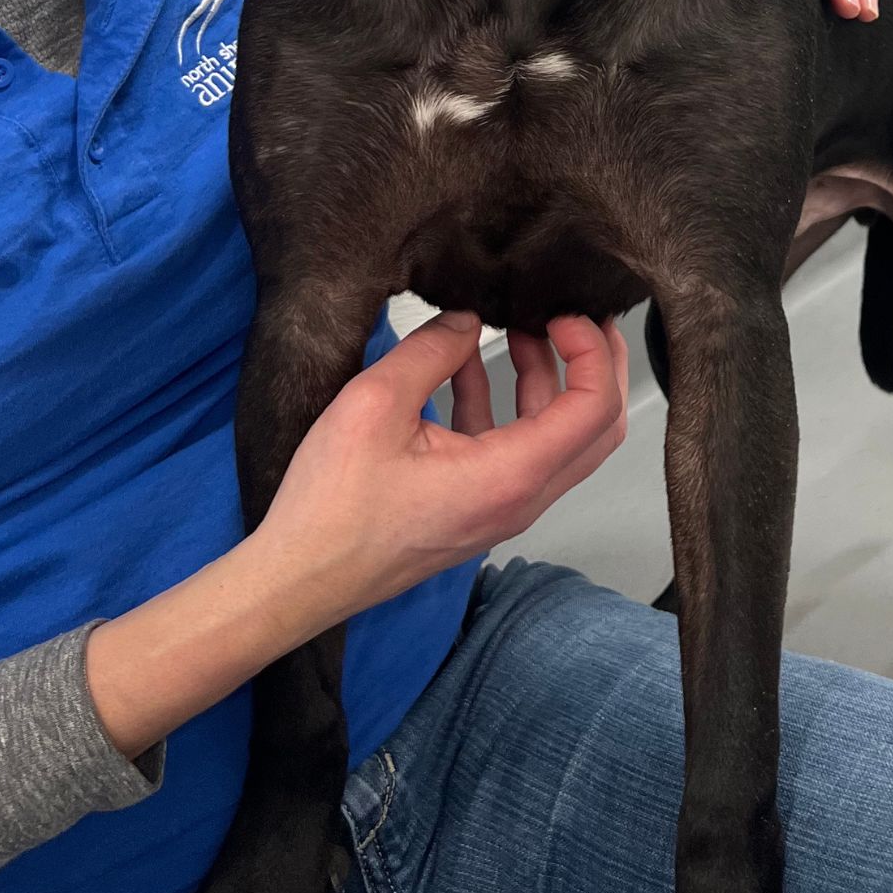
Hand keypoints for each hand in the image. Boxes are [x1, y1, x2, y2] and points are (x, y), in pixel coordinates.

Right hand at [81, 312, 629, 757]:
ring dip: (546, 381)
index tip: (566, 313)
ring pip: (556, 438)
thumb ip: (429, 352)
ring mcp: (501, 509)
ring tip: (518, 329)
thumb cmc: (331, 508)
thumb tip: (466, 320)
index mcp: (511, 477)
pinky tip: (467, 366)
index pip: (595, 408)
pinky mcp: (476, 509)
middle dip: (593, 365)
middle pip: (595, 426)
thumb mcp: (374, 405)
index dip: (595, 352)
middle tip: (570, 317)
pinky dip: (506, 405)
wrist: (297, 579)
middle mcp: (521, 499)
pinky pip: (514, 450)